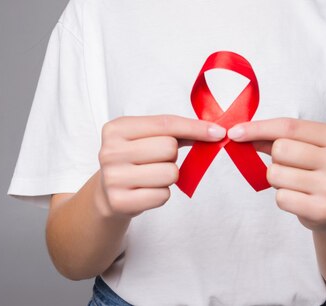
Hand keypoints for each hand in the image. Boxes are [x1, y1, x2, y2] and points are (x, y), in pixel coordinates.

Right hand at [95, 114, 225, 218]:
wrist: (108, 191)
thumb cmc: (135, 159)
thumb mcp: (148, 137)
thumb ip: (178, 131)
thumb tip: (214, 131)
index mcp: (116, 128)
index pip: (165, 124)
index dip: (195, 127)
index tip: (218, 132)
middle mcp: (109, 151)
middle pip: (169, 148)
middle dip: (172, 156)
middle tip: (156, 161)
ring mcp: (113, 178)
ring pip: (170, 173)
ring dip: (169, 176)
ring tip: (151, 176)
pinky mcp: (119, 201)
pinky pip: (163, 196)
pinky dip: (161, 194)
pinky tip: (146, 190)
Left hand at [227, 117, 325, 233]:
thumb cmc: (312, 169)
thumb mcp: (301, 146)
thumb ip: (273, 137)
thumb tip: (238, 134)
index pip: (289, 126)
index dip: (258, 128)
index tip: (233, 132)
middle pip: (281, 149)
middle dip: (275, 159)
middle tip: (290, 167)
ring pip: (276, 174)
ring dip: (277, 179)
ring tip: (296, 183)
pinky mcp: (323, 210)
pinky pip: (281, 198)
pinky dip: (283, 198)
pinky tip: (299, 198)